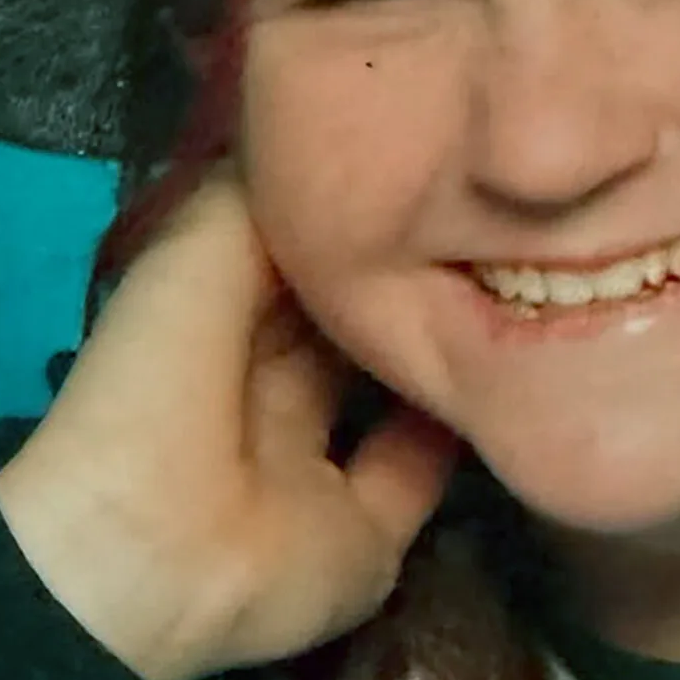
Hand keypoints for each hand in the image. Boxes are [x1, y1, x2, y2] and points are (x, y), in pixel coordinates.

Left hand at [0, 168, 461, 679]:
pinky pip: (426, 472)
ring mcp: (320, 464)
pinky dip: (462, 428)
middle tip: (497, 205)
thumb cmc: (161, 380)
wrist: (153, 548)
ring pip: (396, 391)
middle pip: (350, 319)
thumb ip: (259, 189)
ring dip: (444, 343)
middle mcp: (269, 387)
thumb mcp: (199, 249)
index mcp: (215, 321)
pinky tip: (510, 361)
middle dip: (409, 271)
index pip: (296, 253)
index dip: (354, 206)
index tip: (434, 151)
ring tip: (525, 271)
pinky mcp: (368, 533)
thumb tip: (331, 130)